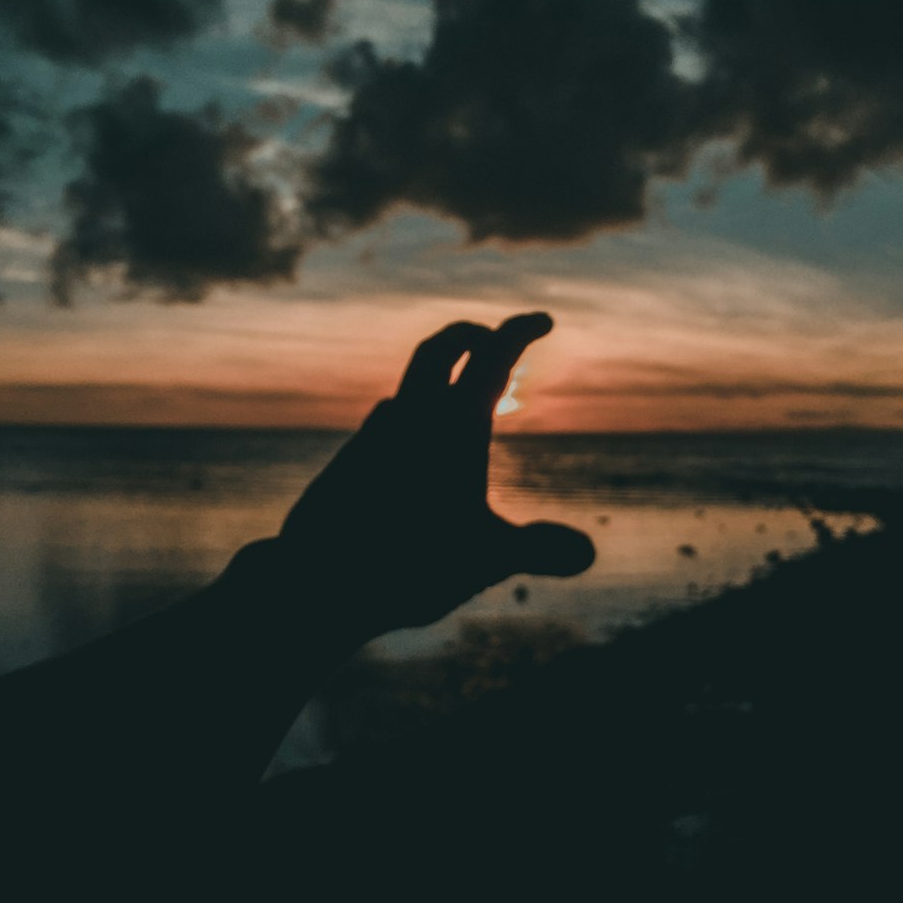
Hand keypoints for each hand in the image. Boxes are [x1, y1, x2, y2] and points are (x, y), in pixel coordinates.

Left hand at [278, 312, 594, 633]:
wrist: (316, 581)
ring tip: (459, 402)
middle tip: (495, 339)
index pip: (495, 355)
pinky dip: (411, 422)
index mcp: (454, 423)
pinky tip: (414, 457)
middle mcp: (410, 416)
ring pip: (408, 387)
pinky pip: (385, 425)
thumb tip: (585, 553)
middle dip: (472, 334)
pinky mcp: (348, 461)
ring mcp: (372, 435)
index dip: (521, 330)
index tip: (543, 320)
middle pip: (442, 347)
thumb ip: (540, 550)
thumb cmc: (409, 566)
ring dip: (438, 381)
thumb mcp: (488, 560)